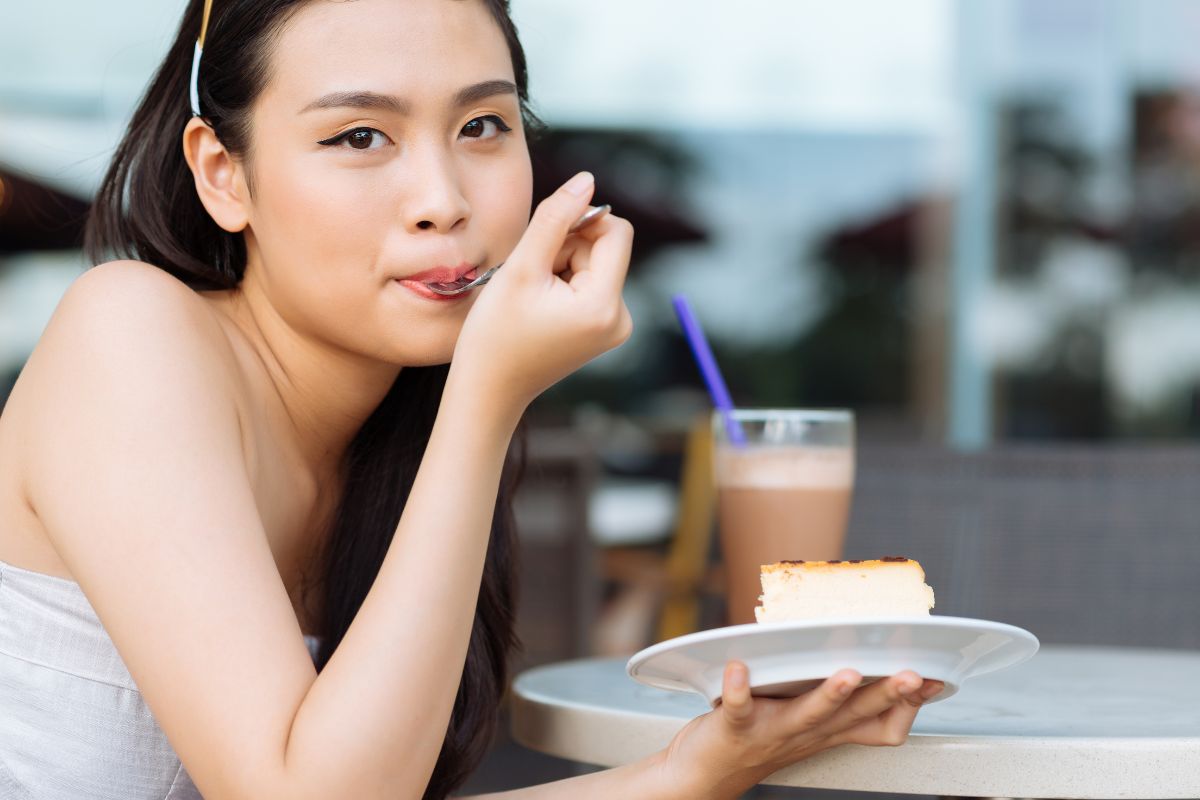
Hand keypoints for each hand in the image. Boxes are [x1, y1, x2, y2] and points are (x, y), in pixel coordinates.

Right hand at [451, 172, 632, 416]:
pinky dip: (563, 283)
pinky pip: (590, 283)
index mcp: (605, 305)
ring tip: (531, 295)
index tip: (545, 239)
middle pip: (604, 247)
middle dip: (566, 248)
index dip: (581, 222)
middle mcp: (621, 318)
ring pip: (594, 263)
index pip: (616, 232)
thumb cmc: (496, 335)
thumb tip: (587, 180)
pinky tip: (539, 306)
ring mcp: (614, 327)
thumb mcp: (521, 268)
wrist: (489, 391)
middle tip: (529, 276)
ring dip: (561, 265)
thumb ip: (555, 218)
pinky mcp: (602, 330)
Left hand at [655, 663, 943, 799]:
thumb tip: (865, 657)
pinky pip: (737, 707)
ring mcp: (771, 732)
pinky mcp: (734, 726)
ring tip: (846, 672)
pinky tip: (738, 668)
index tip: (934, 678)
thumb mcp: (808, 726)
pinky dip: (737, 688)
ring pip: (808, 714)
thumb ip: (836, 700)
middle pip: (855, 715)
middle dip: (886, 693)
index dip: (908, 705)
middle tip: (912, 674)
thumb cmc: (758, 739)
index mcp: (827, 732)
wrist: (703, 775)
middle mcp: (807, 733)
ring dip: (828, 694)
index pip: (881, 726)